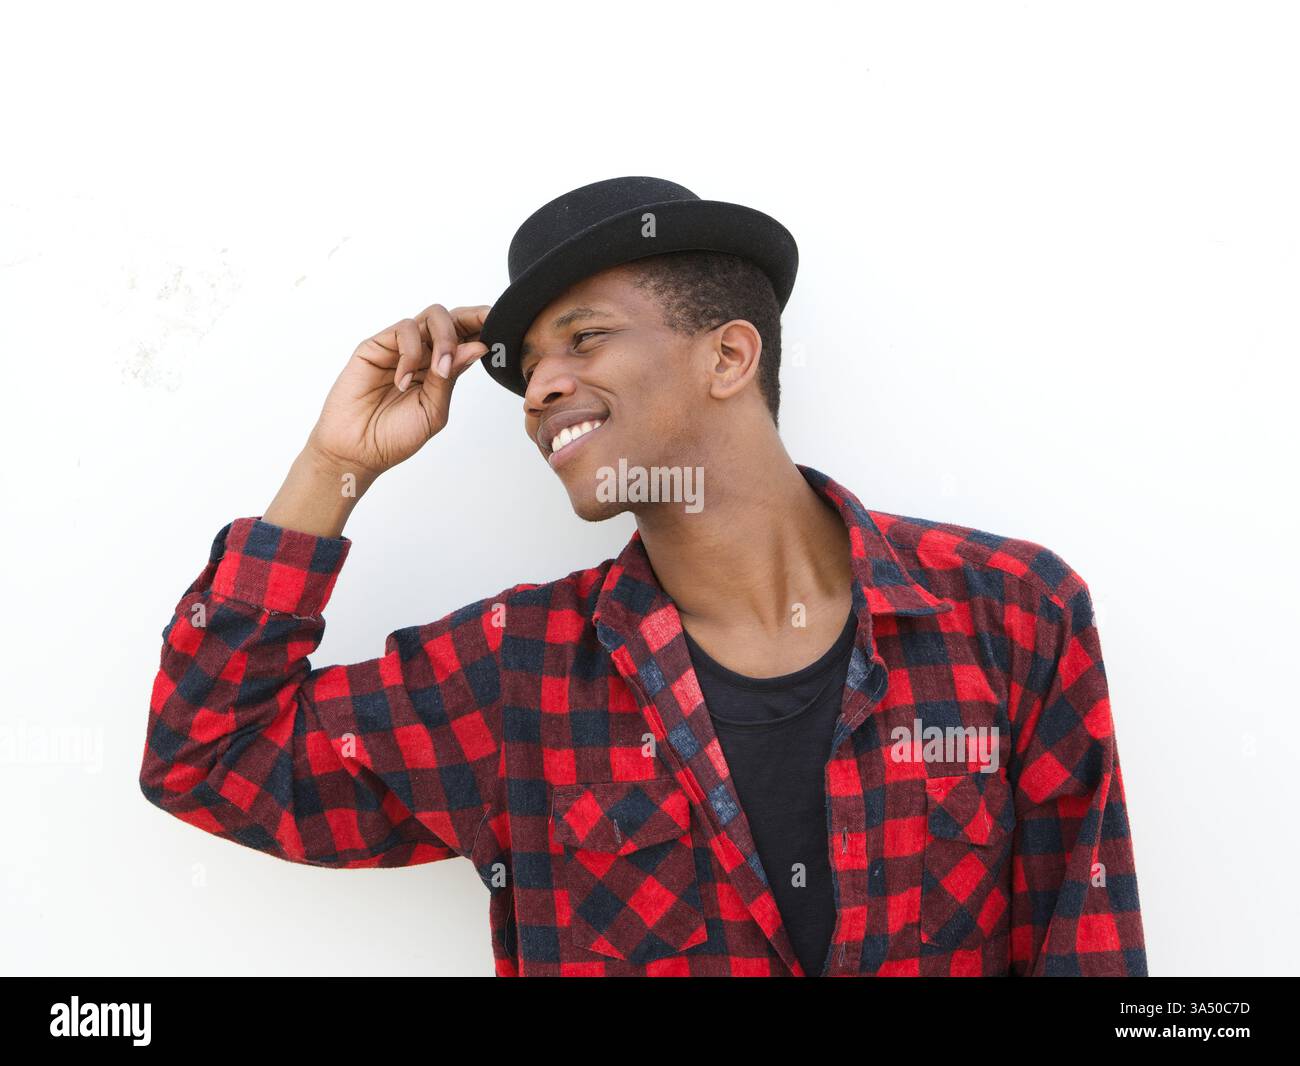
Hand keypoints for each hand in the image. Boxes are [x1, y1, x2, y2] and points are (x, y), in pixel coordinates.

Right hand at [306, 303, 491, 476]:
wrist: (357, 450)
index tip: (503, 326)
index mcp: (441, 369)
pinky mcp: (376, 345)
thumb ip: (451, 378)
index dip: (484, 326)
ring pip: (432, 316)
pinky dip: (412, 352)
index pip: (466, 338)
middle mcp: (423, 354)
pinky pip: (404, 330)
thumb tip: (477, 347)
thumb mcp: (434, 410)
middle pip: (453, 318)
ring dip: (444, 340)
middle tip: (478, 337)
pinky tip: (404, 380)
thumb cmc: (395, 436)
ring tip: (439, 370)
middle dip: (471, 321)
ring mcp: (400, 347)